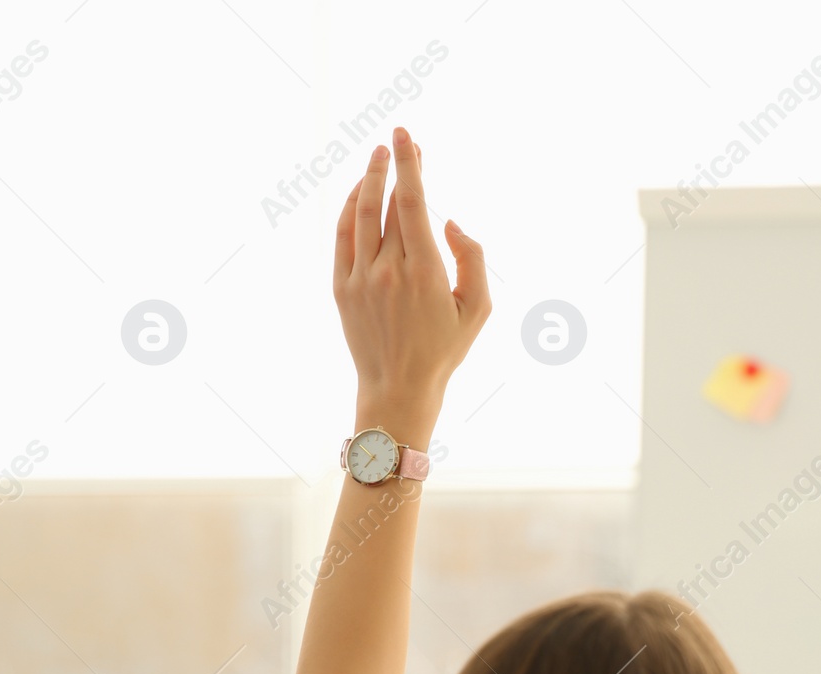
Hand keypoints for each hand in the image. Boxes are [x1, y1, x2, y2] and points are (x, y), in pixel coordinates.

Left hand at [333, 126, 491, 419]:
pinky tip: (360, 193)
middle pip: (388, 202)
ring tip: (377, 156)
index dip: (410, 165)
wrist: (399, 388)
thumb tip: (449, 222)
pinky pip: (344, 236)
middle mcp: (388, 270)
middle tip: (402, 141)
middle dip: (396, 167)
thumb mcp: (479, 309)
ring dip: (368, 179)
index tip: (407, 137)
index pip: (413, 203)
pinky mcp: (341, 288)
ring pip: (360, 213)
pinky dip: (351, 208)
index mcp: (425, 273)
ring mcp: (360, 278)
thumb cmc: (445, 350)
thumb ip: (473, 259)